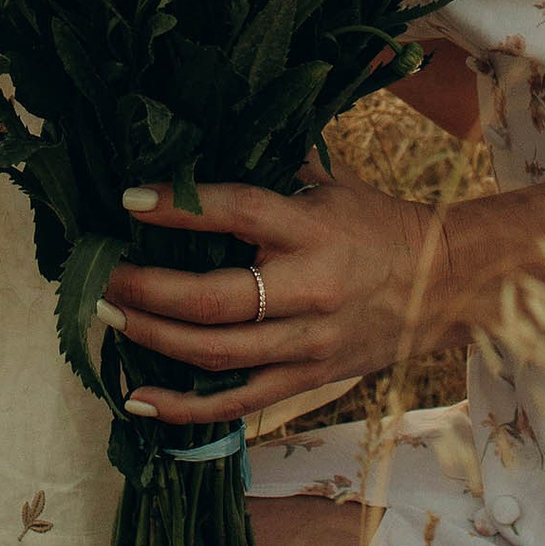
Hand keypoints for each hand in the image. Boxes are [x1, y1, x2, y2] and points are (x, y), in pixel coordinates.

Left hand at [104, 177, 458, 424]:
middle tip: (101, 275)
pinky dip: (185, 409)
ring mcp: (307, 343)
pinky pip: (238, 403)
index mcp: (313, 229)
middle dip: (147, 288)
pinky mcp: (307, 381)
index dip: (180, 208)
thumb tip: (206, 137)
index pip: (238, 213)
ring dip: (153, 337)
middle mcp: (309, 289)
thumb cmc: (376, 224)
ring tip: (108, 316)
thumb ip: (276, 162)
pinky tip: (138, 400)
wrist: (443, 285)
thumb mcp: (333, 181)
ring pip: (217, 354)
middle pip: (215, 299)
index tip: (128, 200)